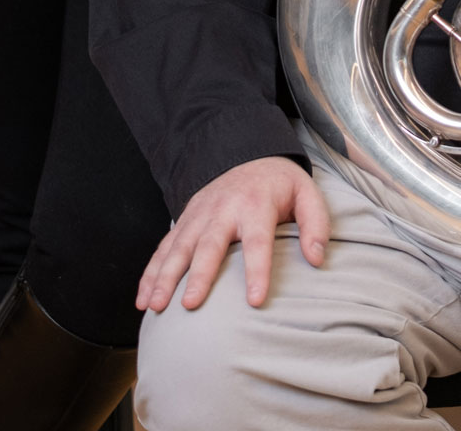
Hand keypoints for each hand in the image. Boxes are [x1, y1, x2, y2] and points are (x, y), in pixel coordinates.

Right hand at [137, 157, 329, 313]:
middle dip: (199, 275)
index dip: (257, 270)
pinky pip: (164, 246)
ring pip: (179, 247)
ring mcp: (200, 214)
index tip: (255, 300)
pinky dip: (151, 271)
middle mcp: (223, 208)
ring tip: (155, 306)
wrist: (249, 154)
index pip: (257, 240)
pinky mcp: (185, 219)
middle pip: (210, 245)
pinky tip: (143, 297)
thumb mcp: (307, 194)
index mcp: (256, 204)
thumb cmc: (280, 185)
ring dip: (165, 276)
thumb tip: (317, 259)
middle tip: (190, 304)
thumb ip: (316, 225)